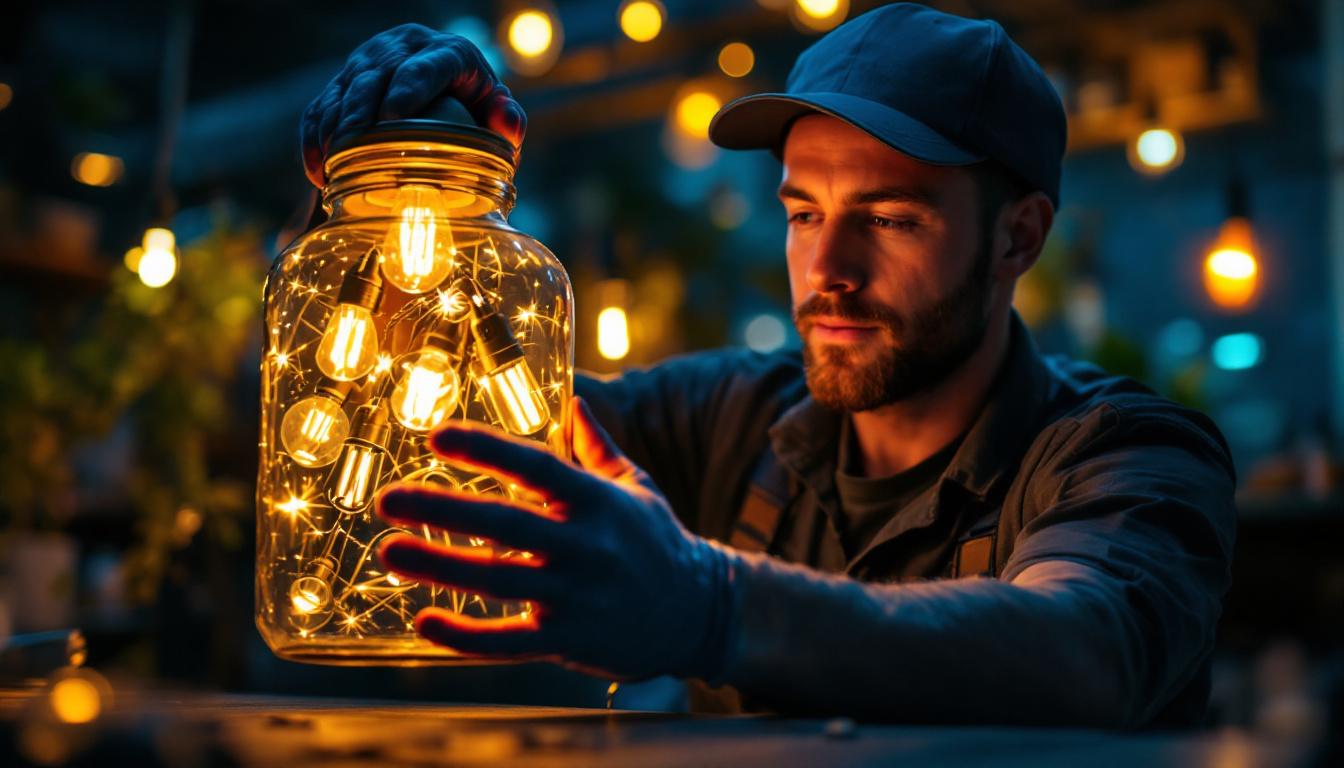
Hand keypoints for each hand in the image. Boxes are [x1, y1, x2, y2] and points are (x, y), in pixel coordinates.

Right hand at [300, 23, 526, 186]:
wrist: (450, 95)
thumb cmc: (478, 112)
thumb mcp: (497, 117)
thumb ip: (507, 121)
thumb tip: (509, 123)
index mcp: (448, 52)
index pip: (426, 65)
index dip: (408, 88)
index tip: (392, 117)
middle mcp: (404, 46)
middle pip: (374, 74)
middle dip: (359, 110)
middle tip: (351, 146)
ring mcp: (370, 59)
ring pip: (342, 88)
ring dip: (331, 126)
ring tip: (329, 165)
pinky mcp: (345, 78)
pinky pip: (321, 104)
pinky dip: (315, 136)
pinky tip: (317, 170)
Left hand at [376, 398, 733, 680]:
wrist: (699, 612)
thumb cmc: (656, 540)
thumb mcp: (635, 485)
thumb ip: (597, 446)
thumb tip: (574, 398)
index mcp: (598, 501)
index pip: (536, 466)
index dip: (486, 449)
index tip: (437, 434)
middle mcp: (586, 546)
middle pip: (505, 524)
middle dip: (443, 509)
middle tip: (388, 499)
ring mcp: (575, 596)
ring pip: (498, 581)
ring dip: (440, 566)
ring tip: (390, 551)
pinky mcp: (567, 639)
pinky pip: (508, 643)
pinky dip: (465, 637)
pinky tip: (425, 621)